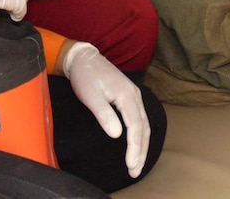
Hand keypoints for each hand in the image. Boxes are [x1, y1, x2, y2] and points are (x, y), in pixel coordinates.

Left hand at [62, 42, 149, 177]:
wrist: (84, 58)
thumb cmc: (85, 76)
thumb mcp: (90, 95)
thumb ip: (104, 114)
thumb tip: (117, 134)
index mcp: (127, 95)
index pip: (136, 126)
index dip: (135, 147)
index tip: (131, 165)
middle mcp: (135, 96)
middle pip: (144, 128)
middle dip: (141, 152)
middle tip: (135, 171)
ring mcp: (134, 96)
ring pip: (144, 125)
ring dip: (142, 146)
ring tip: (136, 164)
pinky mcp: (129, 98)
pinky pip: (140, 119)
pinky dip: (140, 135)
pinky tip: (136, 145)